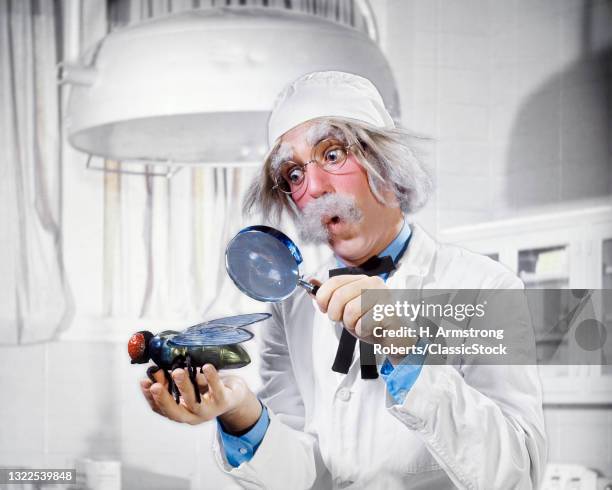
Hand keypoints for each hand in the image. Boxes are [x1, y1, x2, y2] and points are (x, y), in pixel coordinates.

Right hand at [140, 364, 261, 431]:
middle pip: (176, 412)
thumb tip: (156, 369)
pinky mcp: (225, 401)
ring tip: (177, 371)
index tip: (144, 382)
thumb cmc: (207, 389)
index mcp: (181, 412)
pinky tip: (206, 367)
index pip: (161, 409)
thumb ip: (173, 381)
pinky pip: (217, 390)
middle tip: (155, 385)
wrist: (234, 395)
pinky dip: (211, 378)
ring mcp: (209, 410)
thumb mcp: (189, 386)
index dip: (150, 398)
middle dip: (164, 399)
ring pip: (195, 402)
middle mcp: (193, 416)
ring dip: (185, 387)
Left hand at [314, 274, 387, 338]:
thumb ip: (330, 296)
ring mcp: (383, 296)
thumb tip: (311, 282)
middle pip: (339, 296)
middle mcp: (373, 283)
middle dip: (336, 314)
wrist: (397, 337)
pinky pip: (364, 324)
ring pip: (350, 310)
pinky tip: (370, 329)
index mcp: (361, 280)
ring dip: (351, 324)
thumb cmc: (372, 322)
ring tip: (360, 325)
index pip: (334, 281)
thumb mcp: (346, 308)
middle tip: (344, 320)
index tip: (325, 309)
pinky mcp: (389, 312)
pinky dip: (362, 331)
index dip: (323, 297)